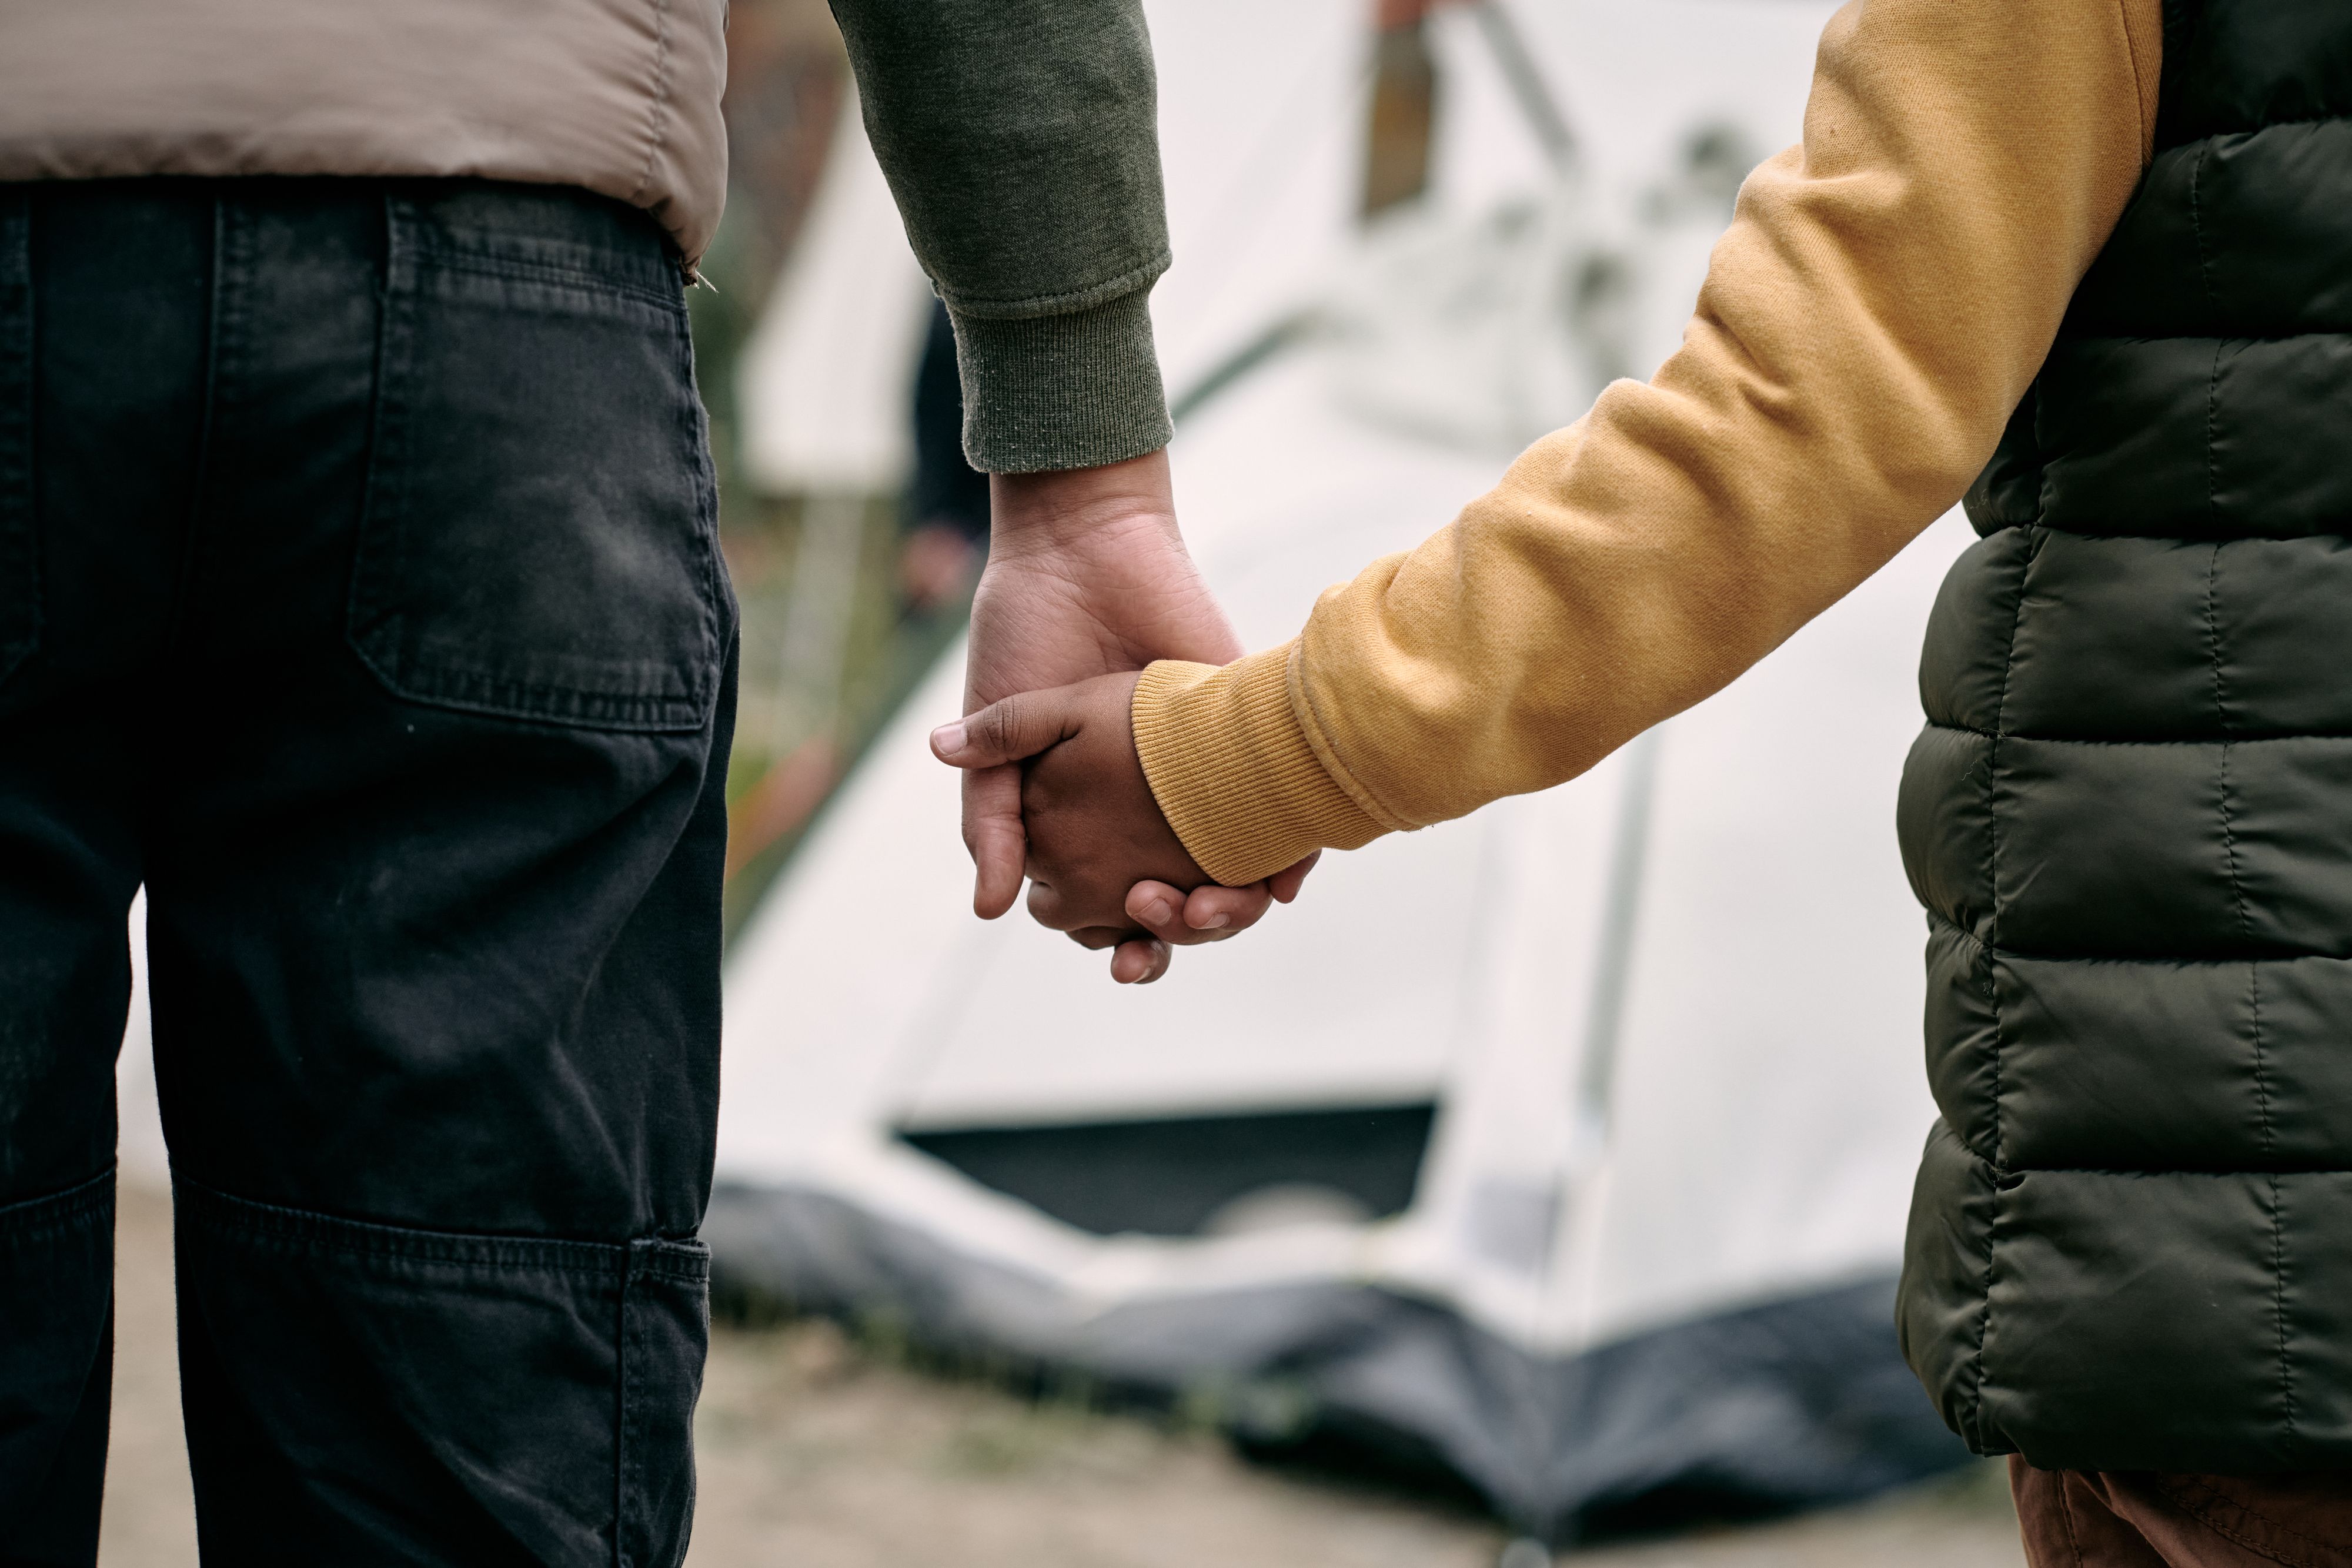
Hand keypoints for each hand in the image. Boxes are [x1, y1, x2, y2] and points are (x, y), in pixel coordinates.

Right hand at [965, 450, 1312, 975]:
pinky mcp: (1247, 742)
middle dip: (1179, 937)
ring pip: (1234, 878)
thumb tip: (987, 909)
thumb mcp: (998, 736)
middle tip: (1160, 924)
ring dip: (1228, 914)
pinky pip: (1286, 820)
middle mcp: (1149, 809)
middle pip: (1182, 906)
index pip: (1117, 910)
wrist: (1080, 553)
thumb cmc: (1025, 636)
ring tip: (1204, 910)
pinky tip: (1275, 884)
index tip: (1124, 957)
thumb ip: (991, 820)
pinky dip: (1287, 862)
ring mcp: (1202, 781)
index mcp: (1088, 818)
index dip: (1126, 947)